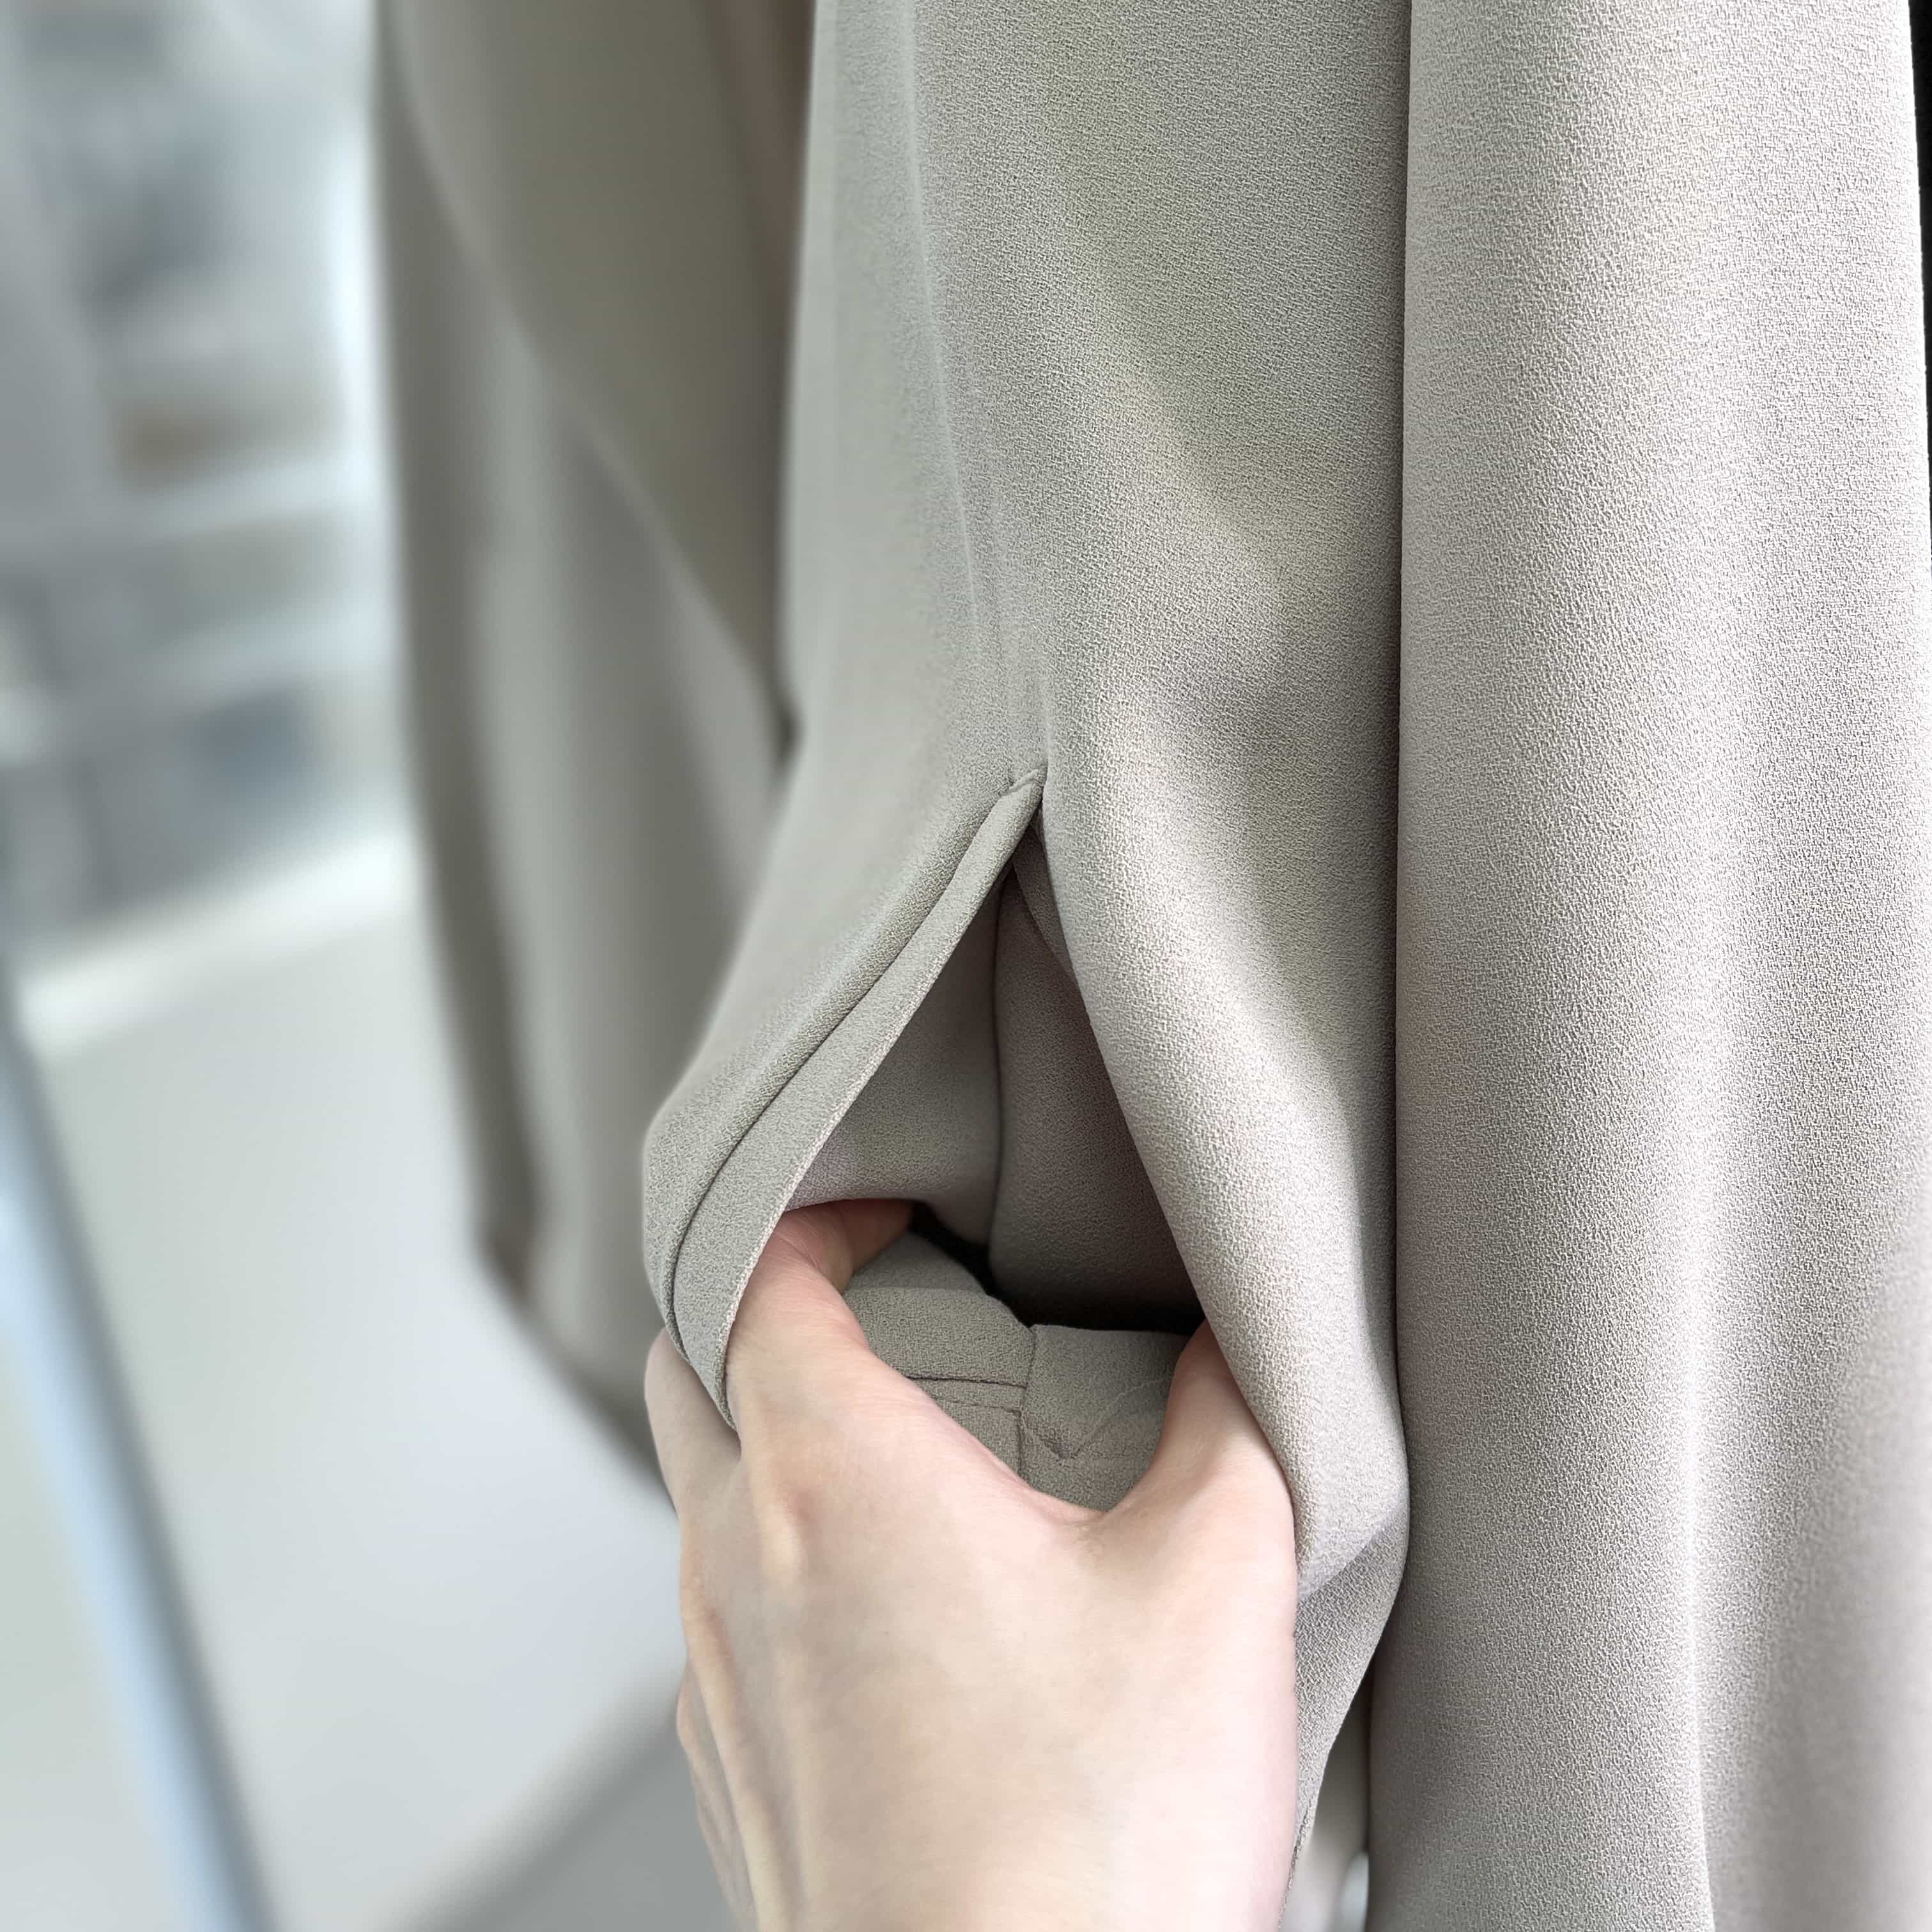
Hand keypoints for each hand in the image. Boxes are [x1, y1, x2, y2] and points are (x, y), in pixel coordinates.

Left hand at [645, 1200, 1299, 1931]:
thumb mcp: (1217, 1582)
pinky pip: (721, 1621)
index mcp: (831, 1475)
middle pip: (692, 1374)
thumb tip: (1234, 1343)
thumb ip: (1230, 1420)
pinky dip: (777, 1566)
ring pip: (699, 1503)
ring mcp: (716, 1683)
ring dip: (769, 1445)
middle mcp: (738, 1563)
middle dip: (765, 1312)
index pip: (759, 1279)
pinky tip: (894, 1615)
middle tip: (882, 1310)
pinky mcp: (731, 1784)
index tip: (894, 1214)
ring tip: (901, 1456)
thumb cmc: (1102, 1837)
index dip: (818, 1218)